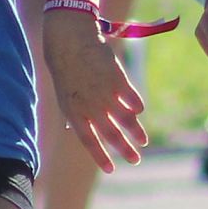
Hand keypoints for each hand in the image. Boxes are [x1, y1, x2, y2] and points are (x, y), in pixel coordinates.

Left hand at [44, 8, 148, 172]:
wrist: (70, 39)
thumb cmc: (65, 66)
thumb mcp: (64, 94)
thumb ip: (73, 114)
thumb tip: (74, 131)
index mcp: (74, 112)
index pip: (89, 141)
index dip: (100, 156)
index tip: (111, 169)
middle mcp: (90, 106)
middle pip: (111, 134)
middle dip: (124, 149)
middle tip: (135, 160)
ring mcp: (105, 93)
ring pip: (125, 119)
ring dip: (136, 132)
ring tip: (143, 141)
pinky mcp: (118, 79)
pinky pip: (131, 98)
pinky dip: (136, 106)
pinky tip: (139, 112)